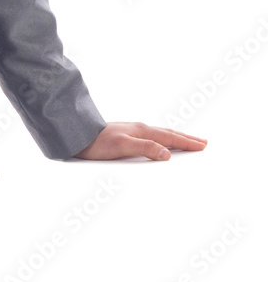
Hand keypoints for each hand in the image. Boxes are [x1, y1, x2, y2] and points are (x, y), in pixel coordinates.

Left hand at [75, 122, 206, 160]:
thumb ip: (145, 147)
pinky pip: (151, 136)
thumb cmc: (97, 143)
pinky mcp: (125, 134)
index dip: (187, 142)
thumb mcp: (123, 146)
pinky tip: (159, 141)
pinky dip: (162, 138)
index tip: (203, 145)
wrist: (78, 136)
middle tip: (202, 142)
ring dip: (175, 137)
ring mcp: (132, 130)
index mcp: (142, 131)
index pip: (170, 137)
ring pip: (160, 133)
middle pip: (168, 133)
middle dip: (186, 138)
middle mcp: (139, 128)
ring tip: (186, 140)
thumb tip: (168, 153)